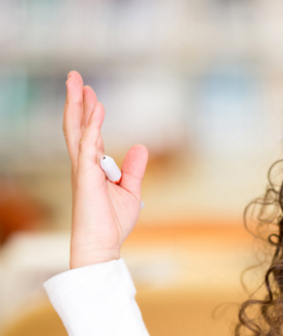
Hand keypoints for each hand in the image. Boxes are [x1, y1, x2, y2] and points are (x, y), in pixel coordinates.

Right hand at [63, 71, 147, 268]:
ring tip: (77, 82)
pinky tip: (96, 108)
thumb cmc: (113, 222)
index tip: (92, 94)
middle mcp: (83, 164)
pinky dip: (93, 125)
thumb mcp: (130, 191)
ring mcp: (82, 169)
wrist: (103, 244)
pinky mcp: (86, 176)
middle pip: (77, 126)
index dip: (89, 113)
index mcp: (92, 167)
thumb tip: (140, 147)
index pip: (89, 134)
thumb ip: (134, 169)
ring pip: (77, 130)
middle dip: (76, 101)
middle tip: (74, 77)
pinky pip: (88, 145)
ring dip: (77, 105)